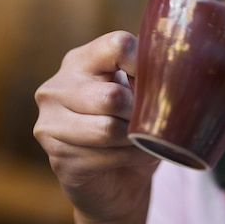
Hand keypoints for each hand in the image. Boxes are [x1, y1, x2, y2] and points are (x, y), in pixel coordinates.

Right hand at [34, 31, 159, 223]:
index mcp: (81, 60)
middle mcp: (56, 88)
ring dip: (136, 140)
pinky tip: (132, 156)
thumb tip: (174, 71)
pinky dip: (129, 159)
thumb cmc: (132, 124)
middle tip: (151, 121)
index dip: (146, 64)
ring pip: (108, 130)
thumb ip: (149, 74)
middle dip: (140, 114)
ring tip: (144, 140)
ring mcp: (50, 124)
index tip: (160, 81)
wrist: (117, 177)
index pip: (118, 46)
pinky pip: (104, 157)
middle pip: (112, 97)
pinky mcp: (57, 159)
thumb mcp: (140, 92)